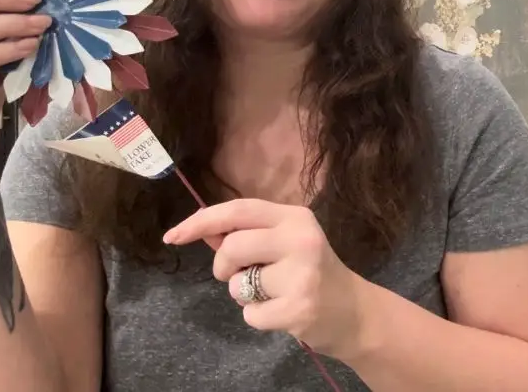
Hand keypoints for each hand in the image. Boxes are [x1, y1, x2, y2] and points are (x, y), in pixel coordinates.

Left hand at [163, 199, 366, 358]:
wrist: (355, 314)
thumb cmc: (311, 273)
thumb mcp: (284, 244)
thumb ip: (246, 234)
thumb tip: (202, 229)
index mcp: (294, 216)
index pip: (237, 210)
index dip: (200, 221)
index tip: (172, 236)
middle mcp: (300, 239)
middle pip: (231, 246)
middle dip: (224, 267)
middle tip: (241, 275)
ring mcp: (302, 274)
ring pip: (238, 284)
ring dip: (244, 295)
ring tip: (273, 294)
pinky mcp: (299, 308)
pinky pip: (250, 315)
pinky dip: (258, 318)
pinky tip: (282, 312)